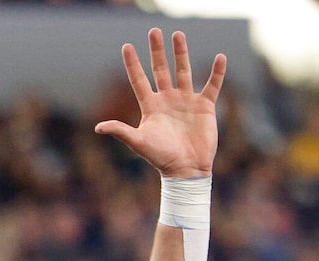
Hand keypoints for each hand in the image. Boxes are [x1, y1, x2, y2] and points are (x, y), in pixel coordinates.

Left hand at [94, 29, 224, 180]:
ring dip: (181, 53)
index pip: (139, 80)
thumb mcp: (139, 143)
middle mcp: (168, 100)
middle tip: (154, 31)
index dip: (133, 64)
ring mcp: (186, 101)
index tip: (126, 46)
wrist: (186, 170)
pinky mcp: (205, 106)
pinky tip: (220, 57)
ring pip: (183, 71)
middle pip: (161, 69)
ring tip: (178, 34)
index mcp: (151, 106)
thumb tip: (98, 127)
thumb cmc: (161, 158)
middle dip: (157, 51)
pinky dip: (217, 73)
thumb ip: (121, 131)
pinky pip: (212, 85)